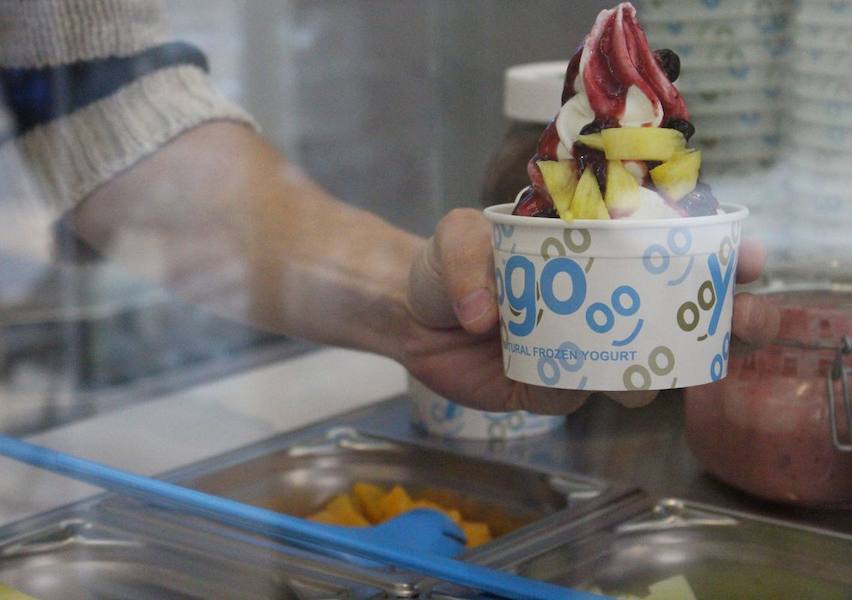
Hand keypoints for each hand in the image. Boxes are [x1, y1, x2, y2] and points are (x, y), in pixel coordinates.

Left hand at [402, 208, 779, 413]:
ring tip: (646, 364)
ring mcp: (575, 347)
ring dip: (648, 366)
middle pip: (665, 313)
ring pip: (631, 365)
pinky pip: (571, 395)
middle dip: (709, 317)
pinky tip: (563, 377)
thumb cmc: (446, 264)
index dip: (709, 254)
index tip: (744, 258)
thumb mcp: (456, 238)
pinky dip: (572, 388)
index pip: (660, 250)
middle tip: (736, 318)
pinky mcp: (548, 387)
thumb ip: (468, 257)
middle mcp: (594, 302)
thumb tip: (485, 313)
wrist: (412, 318)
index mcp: (588, 253)